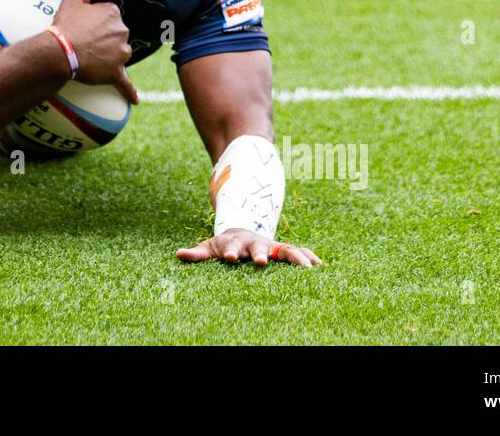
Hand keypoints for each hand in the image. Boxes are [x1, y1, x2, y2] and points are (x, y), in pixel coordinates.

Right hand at [52, 0, 138, 104]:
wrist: (61, 50)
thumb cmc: (65, 25)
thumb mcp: (70, 1)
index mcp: (113, 13)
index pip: (109, 17)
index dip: (96, 23)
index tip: (85, 28)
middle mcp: (122, 31)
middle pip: (116, 36)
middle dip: (104, 40)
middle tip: (85, 43)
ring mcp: (121, 53)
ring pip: (119, 55)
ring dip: (109, 58)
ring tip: (90, 60)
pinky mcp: (116, 71)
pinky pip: (125, 83)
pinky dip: (130, 92)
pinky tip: (135, 100)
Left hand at [176, 228, 322, 267]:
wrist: (242, 231)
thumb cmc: (225, 246)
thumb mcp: (210, 247)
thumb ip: (196, 253)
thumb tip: (178, 254)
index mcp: (235, 244)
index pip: (231, 247)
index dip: (230, 252)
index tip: (230, 258)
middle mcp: (255, 243)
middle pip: (259, 248)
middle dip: (261, 254)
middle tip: (262, 262)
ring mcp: (271, 245)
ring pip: (284, 249)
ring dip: (294, 257)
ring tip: (307, 268)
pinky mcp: (284, 249)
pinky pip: (298, 252)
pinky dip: (309, 257)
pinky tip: (321, 265)